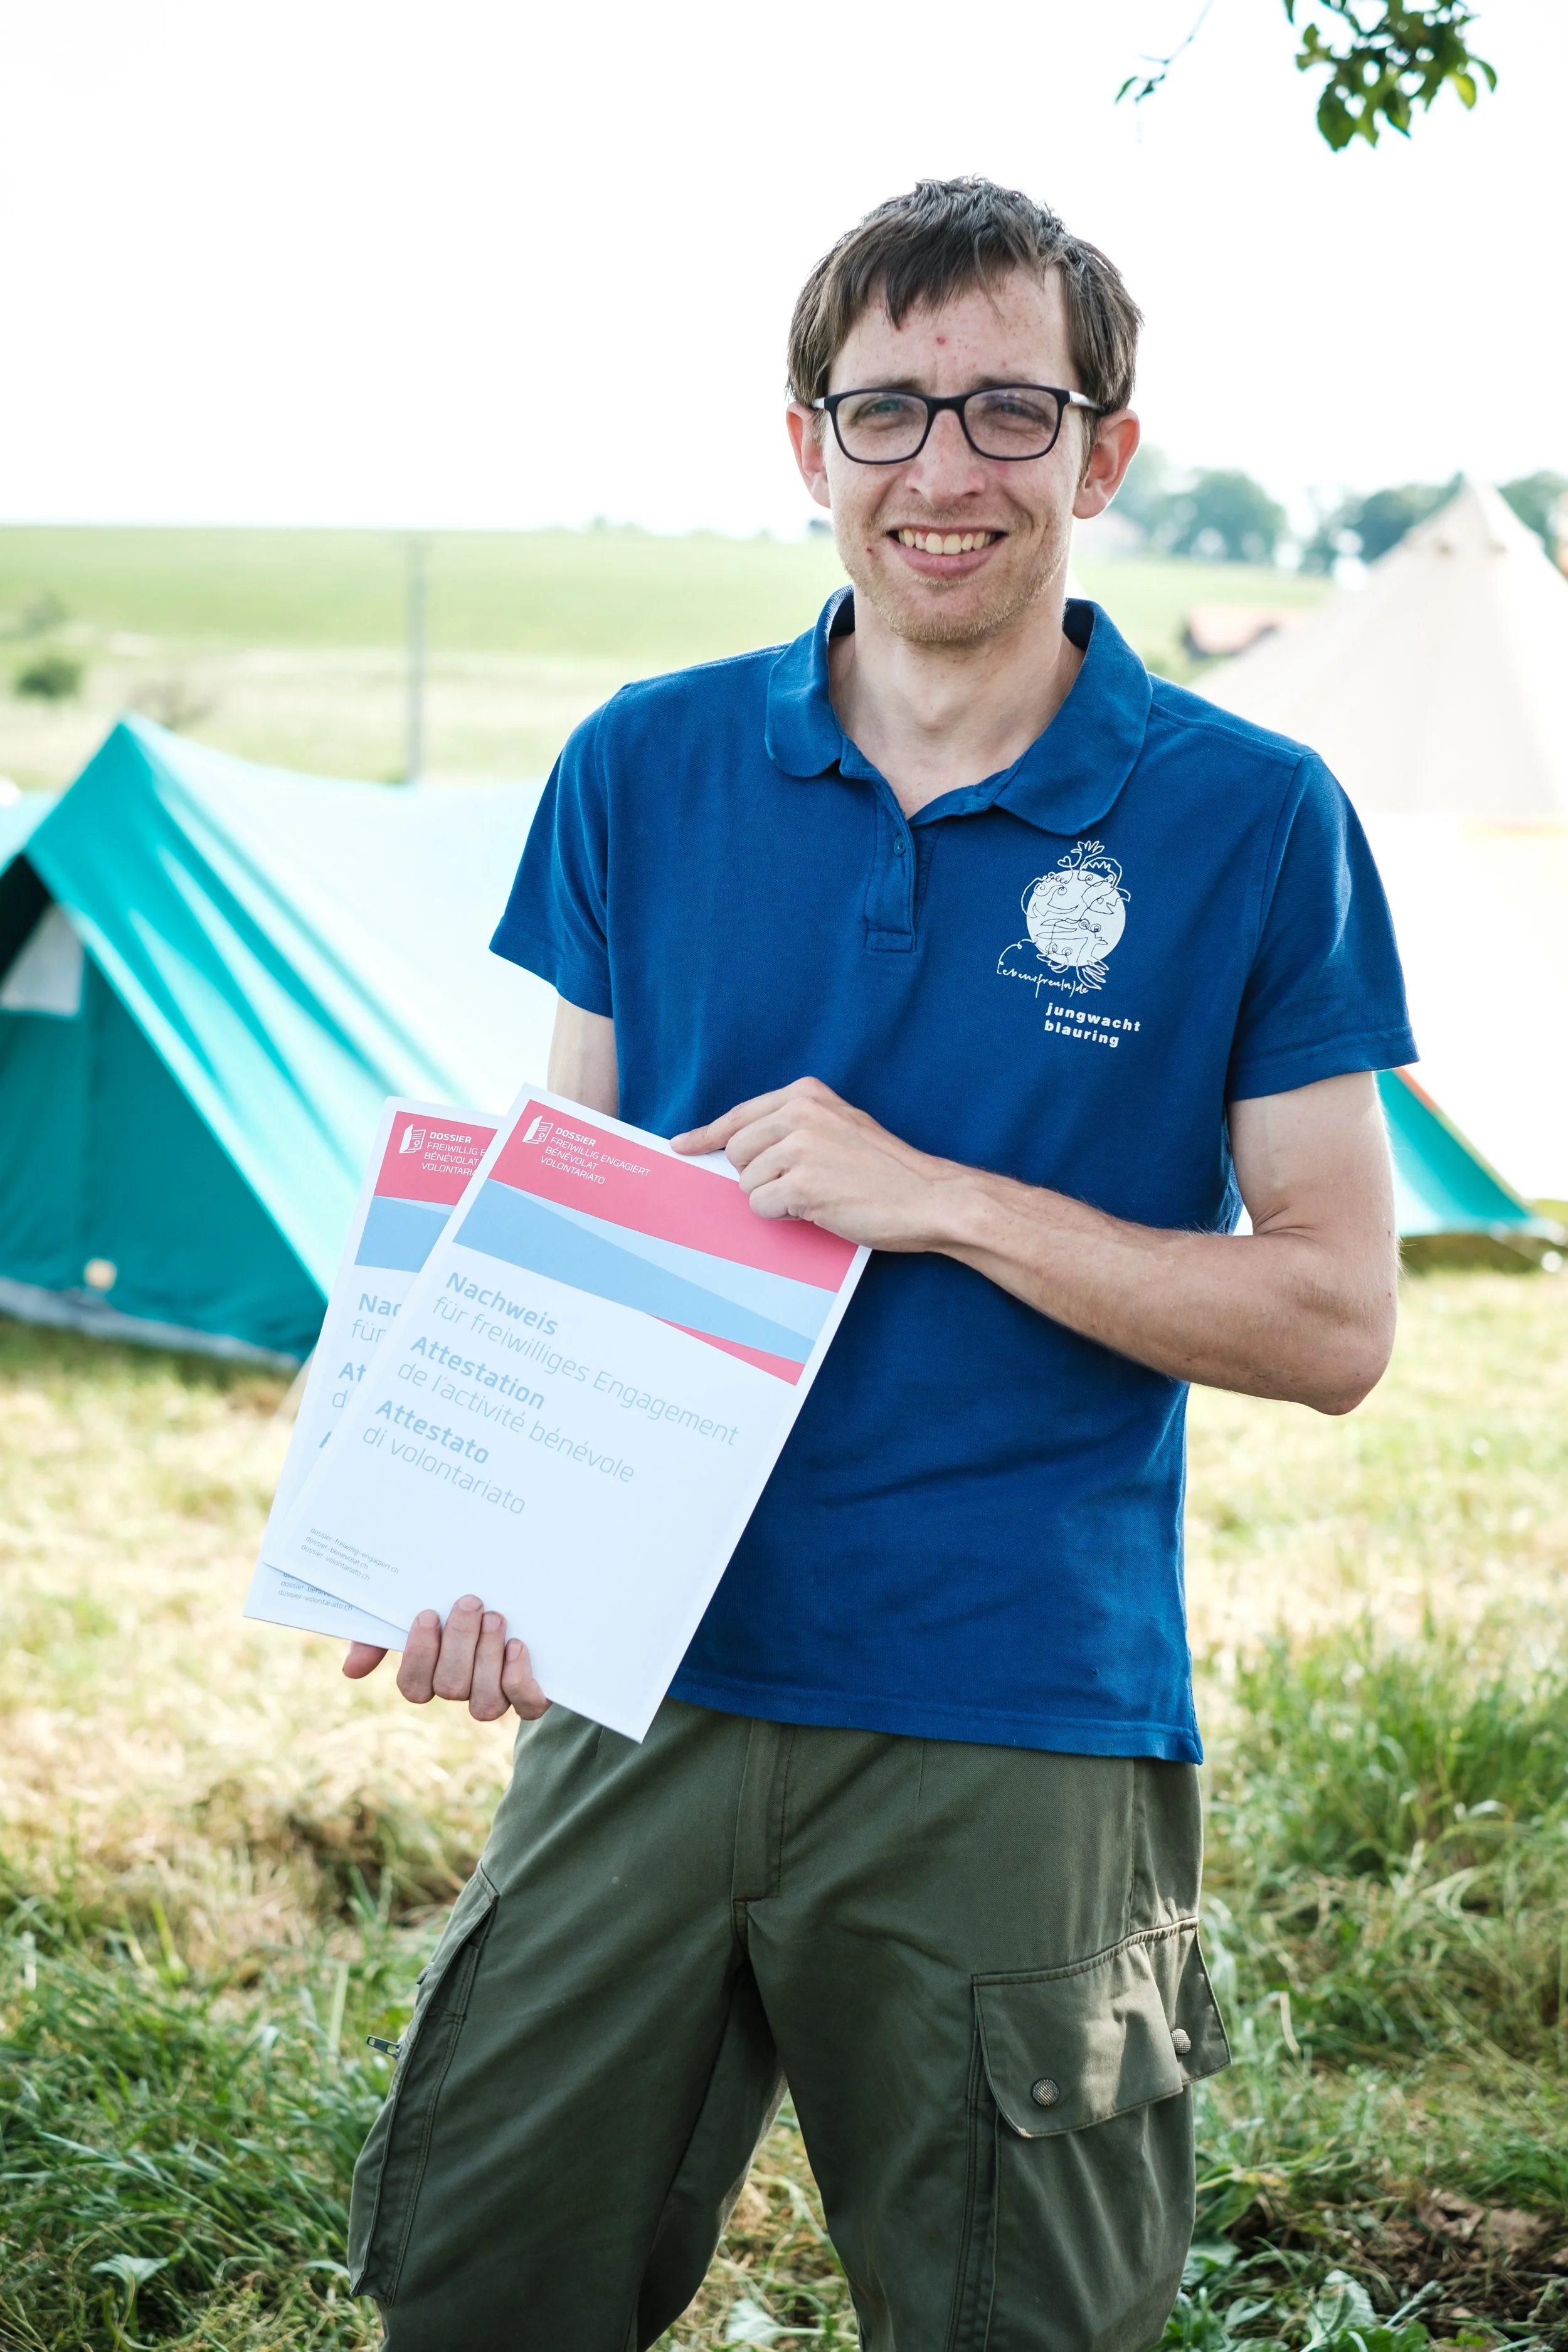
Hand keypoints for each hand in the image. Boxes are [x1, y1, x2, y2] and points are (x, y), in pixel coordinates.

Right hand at [342, 1594, 550, 1721]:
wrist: (507, 1584)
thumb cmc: (449, 1599)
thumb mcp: (411, 1605)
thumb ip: (378, 1634)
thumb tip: (351, 1670)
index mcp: (429, 1674)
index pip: (414, 1686)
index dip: (420, 1655)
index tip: (428, 1614)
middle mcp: (461, 1690)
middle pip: (451, 1688)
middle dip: (461, 1642)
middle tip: (471, 1602)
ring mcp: (496, 1695)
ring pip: (485, 1704)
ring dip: (488, 1659)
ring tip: (495, 1618)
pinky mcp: (531, 1694)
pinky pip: (527, 1707)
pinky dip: (520, 1681)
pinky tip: (517, 1646)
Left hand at [672, 1076, 965, 1251]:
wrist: (929, 1196)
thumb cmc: (885, 1170)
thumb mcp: (838, 1127)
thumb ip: (792, 1127)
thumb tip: (734, 1147)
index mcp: (807, 1094)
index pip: (740, 1115)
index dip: (707, 1134)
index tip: (683, 1145)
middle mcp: (799, 1114)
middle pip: (736, 1152)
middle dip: (758, 1175)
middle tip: (801, 1183)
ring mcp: (799, 1148)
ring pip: (747, 1183)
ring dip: (775, 1197)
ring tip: (819, 1194)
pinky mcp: (801, 1184)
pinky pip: (762, 1205)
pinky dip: (784, 1215)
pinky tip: (819, 1208)